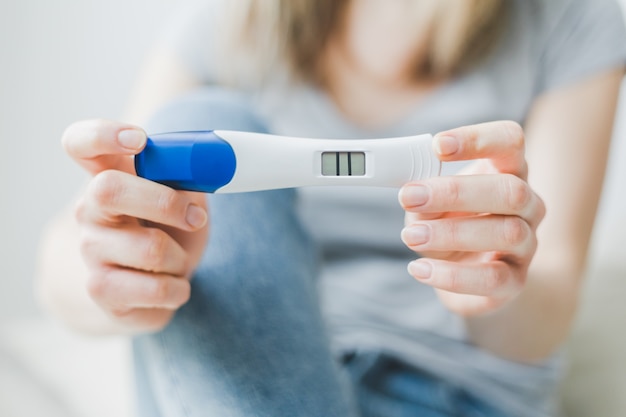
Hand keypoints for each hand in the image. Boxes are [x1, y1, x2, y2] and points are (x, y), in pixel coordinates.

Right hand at [62, 119, 208, 331]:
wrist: (151, 286)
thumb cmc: (170, 230)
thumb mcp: (183, 197)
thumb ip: (187, 176)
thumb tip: (207, 168)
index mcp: (109, 175)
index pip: (81, 142)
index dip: (103, 135)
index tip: (139, 139)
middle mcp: (90, 209)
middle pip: (108, 188)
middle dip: (165, 202)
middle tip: (195, 218)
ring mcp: (91, 249)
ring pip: (150, 247)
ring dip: (181, 257)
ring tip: (177, 261)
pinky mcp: (101, 289)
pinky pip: (154, 288)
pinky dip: (178, 289)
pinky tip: (173, 287)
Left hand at [398, 121, 544, 316]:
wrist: (471, 278)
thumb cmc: (449, 225)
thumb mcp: (430, 203)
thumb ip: (422, 192)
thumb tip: (410, 192)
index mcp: (506, 170)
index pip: (510, 141)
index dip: (478, 139)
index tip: (437, 145)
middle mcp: (527, 203)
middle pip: (510, 189)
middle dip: (455, 192)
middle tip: (409, 196)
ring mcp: (527, 243)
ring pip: (506, 232)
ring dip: (451, 233)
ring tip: (411, 235)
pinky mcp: (515, 281)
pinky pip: (493, 278)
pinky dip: (452, 275)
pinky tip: (419, 269)